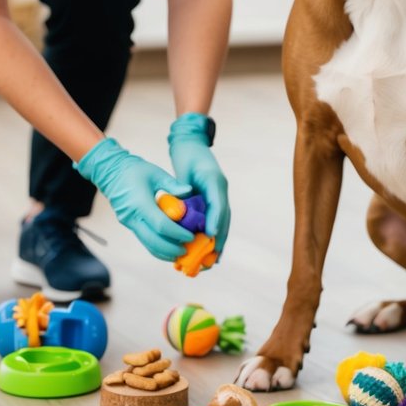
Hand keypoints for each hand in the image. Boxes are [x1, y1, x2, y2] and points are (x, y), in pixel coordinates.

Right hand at [74, 138, 193, 261]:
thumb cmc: (134, 170)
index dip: (177, 233)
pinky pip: (144, 240)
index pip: (161, 225)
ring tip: (180, 253)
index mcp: (140, 203)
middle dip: (172, 249)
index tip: (190, 235)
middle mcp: (132, 217)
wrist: (109, 172)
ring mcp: (128, 223)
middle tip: (188, 250)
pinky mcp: (129, 225)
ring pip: (147, 244)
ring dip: (164, 252)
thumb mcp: (156, 173)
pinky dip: (157, 247)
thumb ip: (173, 184)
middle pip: (154, 241)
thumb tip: (189, 192)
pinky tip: (168, 248)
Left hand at [168, 113, 229, 259]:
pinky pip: (216, 220)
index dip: (215, 222)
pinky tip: (208, 250)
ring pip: (222, 222)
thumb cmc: (186, 156)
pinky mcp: (215, 199)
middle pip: (224, 218)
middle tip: (212, 259)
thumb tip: (181, 215)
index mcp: (214, 181)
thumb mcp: (183, 173)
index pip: (218, 205)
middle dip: (218, 240)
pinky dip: (213, 235)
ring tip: (212, 261)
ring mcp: (220, 194)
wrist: (191, 144)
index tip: (210, 237)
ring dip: (217, 242)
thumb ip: (184, 193)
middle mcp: (220, 189)